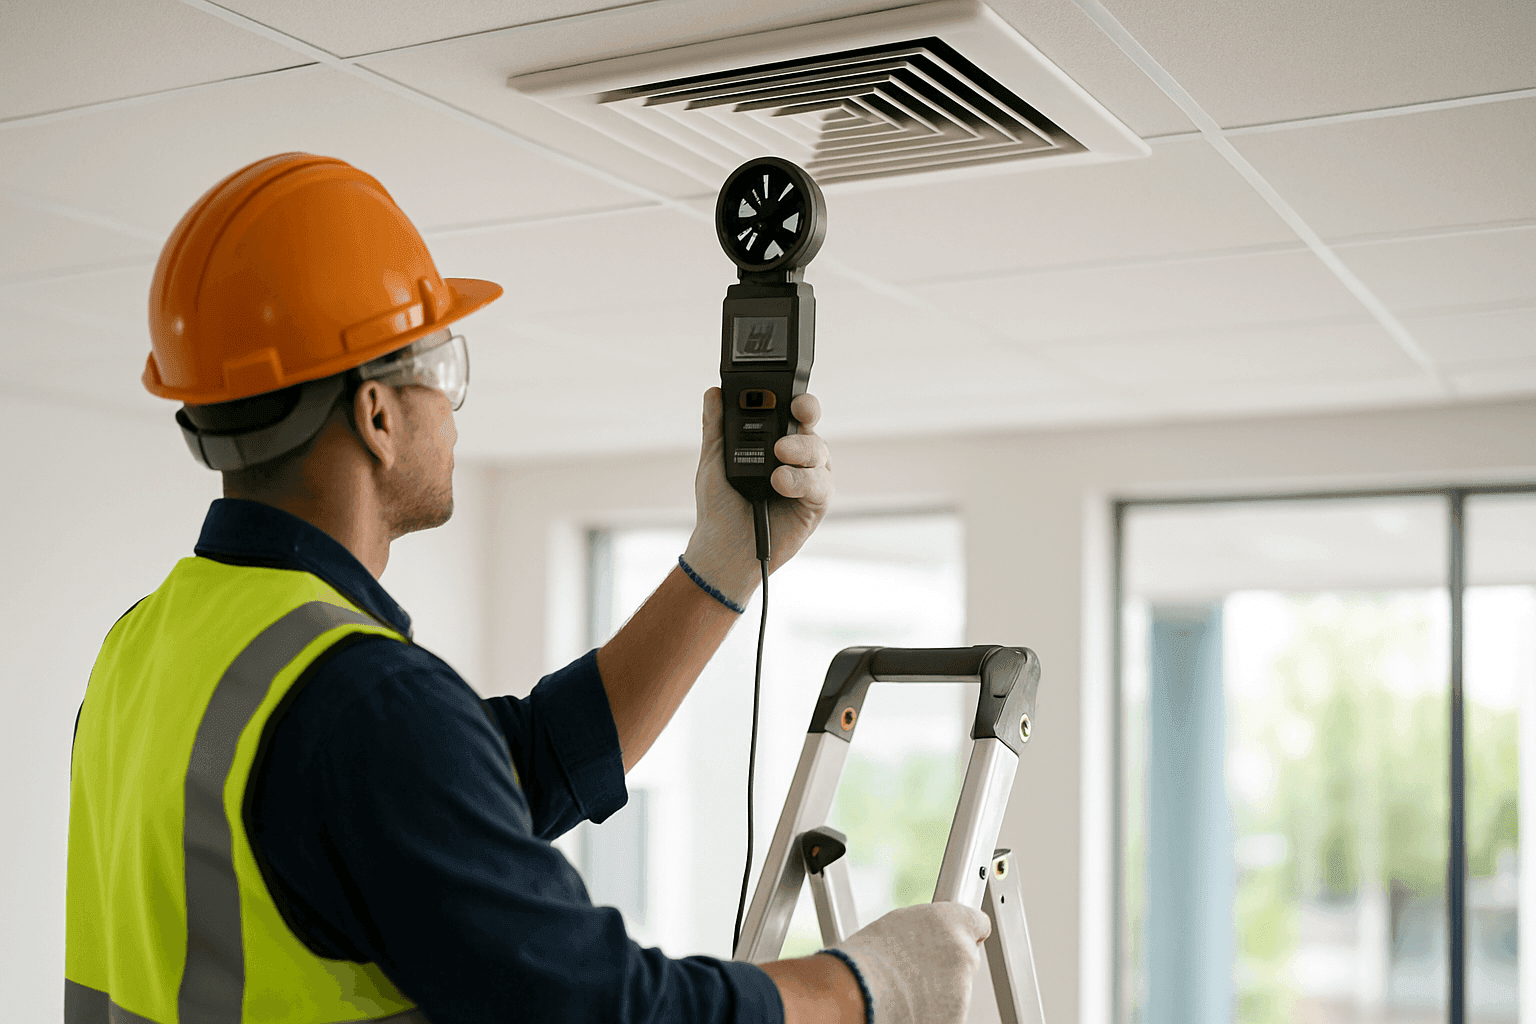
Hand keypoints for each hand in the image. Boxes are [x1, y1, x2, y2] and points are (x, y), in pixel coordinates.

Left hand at [680, 387, 832, 608]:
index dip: (797, 400)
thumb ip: (716, 426)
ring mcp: (809, 479)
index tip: (790, 396)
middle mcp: (797, 456)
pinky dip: (802, 481)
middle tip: (795, 416)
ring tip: (778, 458)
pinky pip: (820, 485)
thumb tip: (713, 392)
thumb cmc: (719, 507)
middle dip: (806, 417)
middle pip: (811, 427)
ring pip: (819, 452)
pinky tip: (781, 483)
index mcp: (776, 439)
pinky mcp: (816, 504)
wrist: (723, 548)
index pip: (792, 411)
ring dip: (800, 451)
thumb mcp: (713, 460)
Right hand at [831, 902, 990, 1023]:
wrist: (859, 994)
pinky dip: (934, 1010)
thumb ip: (926, 929)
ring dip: (939, 988)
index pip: (979, 923)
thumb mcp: (899, 925)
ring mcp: (963, 990)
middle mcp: (964, 954)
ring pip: (957, 988)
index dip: (966, 931)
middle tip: (918, 967)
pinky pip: (948, 1011)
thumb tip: (929, 936)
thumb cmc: (869, 958)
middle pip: (966, 958)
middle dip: (948, 963)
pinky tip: (909, 1003)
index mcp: (953, 922)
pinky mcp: (956, 1017)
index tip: (960, 935)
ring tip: (905, 987)